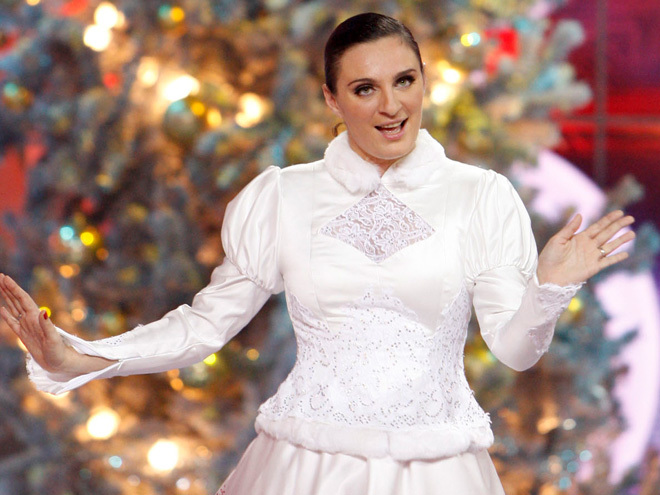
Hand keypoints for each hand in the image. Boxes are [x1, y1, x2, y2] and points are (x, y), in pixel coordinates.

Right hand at [0, 274, 114, 374]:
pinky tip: (2, 309)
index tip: (5, 277)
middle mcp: (31, 319)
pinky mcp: (24, 335)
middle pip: (16, 300)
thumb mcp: (53, 338)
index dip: (13, 288)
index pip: (22, 299)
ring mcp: (26, 326)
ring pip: (13, 308)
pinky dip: (6, 315)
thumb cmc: (59, 351)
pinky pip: (12, 323)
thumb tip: (42, 311)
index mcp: (36, 317)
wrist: (60, 363)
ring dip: (6, 297)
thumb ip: (47, 325)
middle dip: (8, 288)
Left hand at [536, 210, 634, 286]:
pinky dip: (616, 258)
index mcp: (580, 238)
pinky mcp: (593, 268)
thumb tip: (580, 214)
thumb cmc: (549, 257)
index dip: (609, 219)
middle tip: (630, 218)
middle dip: (618, 226)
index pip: (598, 226)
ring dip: (621, 240)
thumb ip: (570, 228)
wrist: (547, 276)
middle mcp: (588, 246)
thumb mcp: (557, 240)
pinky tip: (626, 253)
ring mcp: (592, 257)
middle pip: (607, 233)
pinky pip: (607, 262)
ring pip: (610, 246)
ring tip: (632, 234)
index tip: (619, 212)